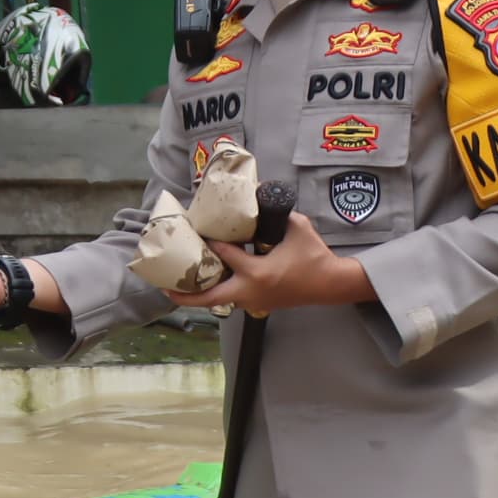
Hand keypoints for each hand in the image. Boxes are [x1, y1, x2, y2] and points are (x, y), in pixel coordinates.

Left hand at [167, 212, 372, 317]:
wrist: (331, 284)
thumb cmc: (314, 256)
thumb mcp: (297, 228)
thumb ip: (276, 214)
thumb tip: (260, 193)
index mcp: (258, 272)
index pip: (226, 255)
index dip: (211, 243)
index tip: (198, 232)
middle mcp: (251, 291)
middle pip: (211, 298)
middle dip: (186, 295)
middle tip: (166, 286)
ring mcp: (254, 301)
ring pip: (220, 301)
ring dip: (200, 296)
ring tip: (179, 287)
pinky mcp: (259, 305)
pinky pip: (232, 300)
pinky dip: (217, 293)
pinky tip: (207, 285)